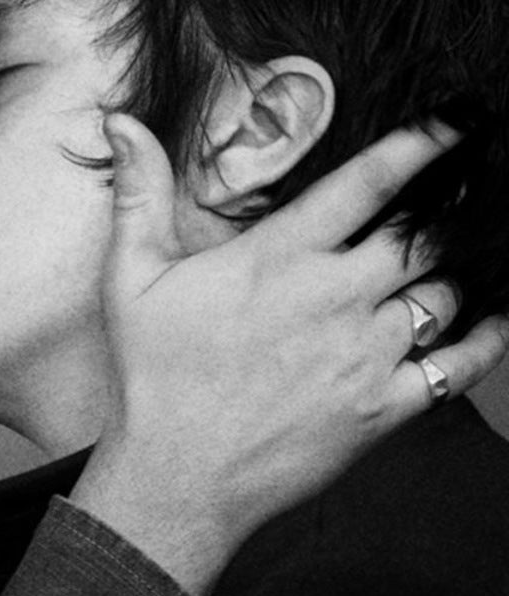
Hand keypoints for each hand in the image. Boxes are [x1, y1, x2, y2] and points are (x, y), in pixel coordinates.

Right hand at [69, 114, 508, 595]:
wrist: (177, 474)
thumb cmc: (152, 374)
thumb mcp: (130, 276)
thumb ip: (138, 193)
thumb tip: (123, 122)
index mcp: (279, 257)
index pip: (367, 184)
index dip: (421, 144)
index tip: (459, 121)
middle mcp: (334, 296)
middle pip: (422, 237)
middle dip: (449, 207)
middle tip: (466, 190)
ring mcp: (366, 354)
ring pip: (444, 294)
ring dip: (448, 276)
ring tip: (442, 266)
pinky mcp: (383, 407)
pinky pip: (460, 365)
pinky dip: (486, 340)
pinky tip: (493, 322)